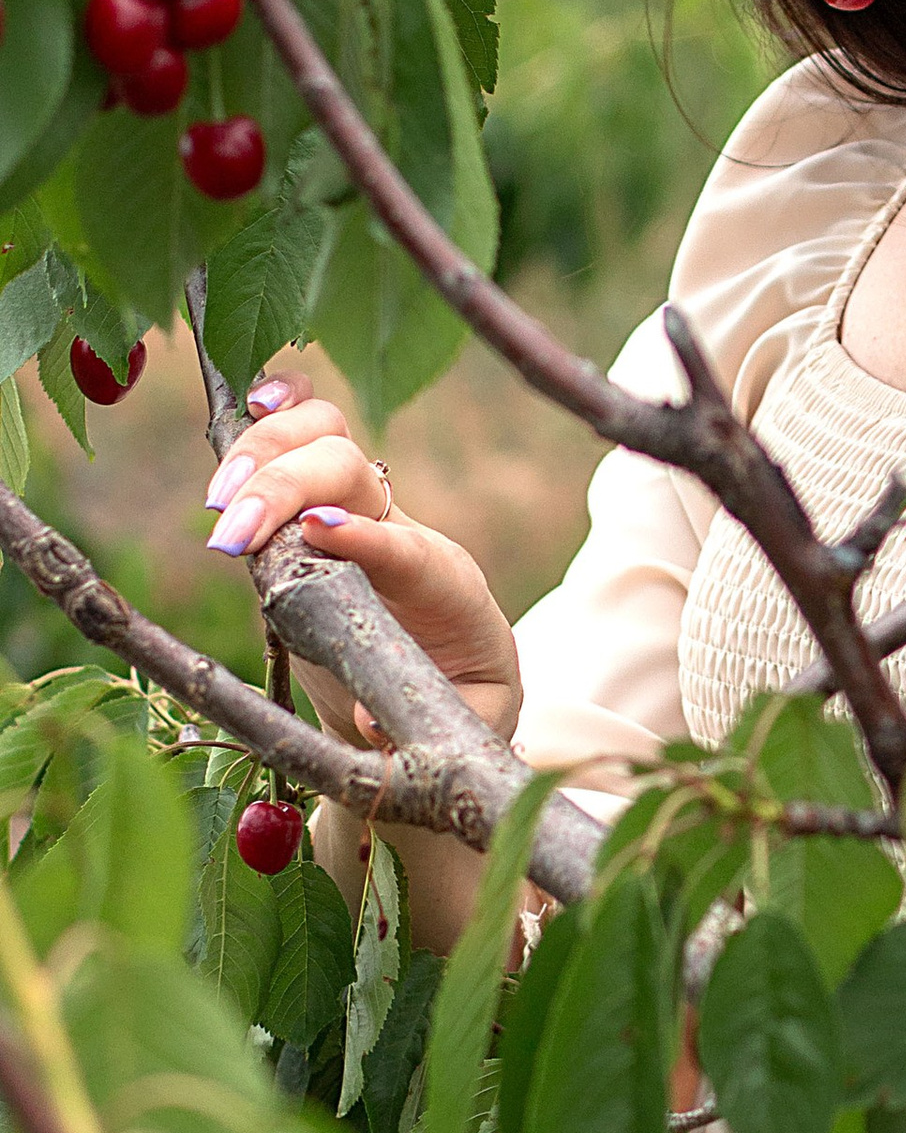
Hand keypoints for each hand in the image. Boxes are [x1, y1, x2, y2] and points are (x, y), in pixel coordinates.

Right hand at [203, 385, 521, 743]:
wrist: (452, 672)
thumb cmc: (458, 699)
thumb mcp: (460, 726)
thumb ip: (417, 731)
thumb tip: (367, 720)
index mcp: (444, 586)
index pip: (406, 548)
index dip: (365, 536)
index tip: (316, 536)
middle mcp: (398, 531)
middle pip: (349, 473)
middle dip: (286, 490)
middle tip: (230, 535)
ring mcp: (354, 512)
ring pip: (321, 438)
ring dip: (263, 454)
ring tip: (218, 499)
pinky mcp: (309, 509)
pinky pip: (299, 439)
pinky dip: (276, 412)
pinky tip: (252, 402)